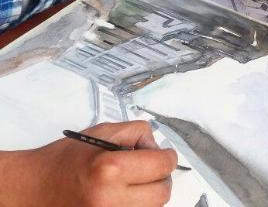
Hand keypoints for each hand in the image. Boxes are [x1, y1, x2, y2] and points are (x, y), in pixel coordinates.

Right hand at [1, 121, 175, 206]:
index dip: (167, 156)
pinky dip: (136, 205)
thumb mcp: (101, 133)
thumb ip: (135, 133)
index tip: (164, 154)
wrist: (35, 188)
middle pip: (162, 193)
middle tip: (151, 168)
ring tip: (133, 181)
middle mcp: (111, 200)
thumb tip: (157, 146)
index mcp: (111, 169)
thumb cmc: (64, 160)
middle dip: (161, 177)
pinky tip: (124, 195)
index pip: (161, 165)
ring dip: (150, 194)